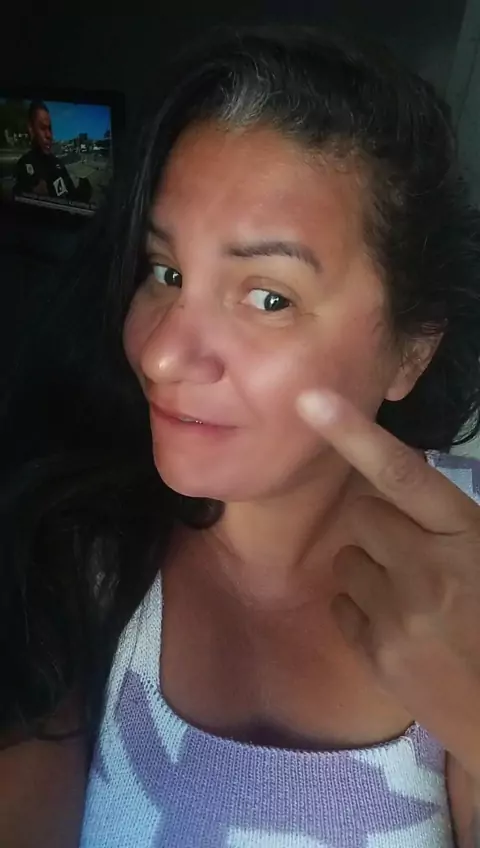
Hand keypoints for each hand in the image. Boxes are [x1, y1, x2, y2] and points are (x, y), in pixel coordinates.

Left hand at [297, 389, 479, 779]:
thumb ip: (450, 520)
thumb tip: (398, 485)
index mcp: (467, 537)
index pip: (401, 474)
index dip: (354, 433)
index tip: (311, 400)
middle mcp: (427, 570)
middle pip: (364, 517)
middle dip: (381, 527)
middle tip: (413, 554)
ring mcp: (398, 616)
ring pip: (347, 561)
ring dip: (371, 570)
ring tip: (411, 598)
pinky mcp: (375, 654)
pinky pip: (342, 607)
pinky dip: (363, 612)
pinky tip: (399, 629)